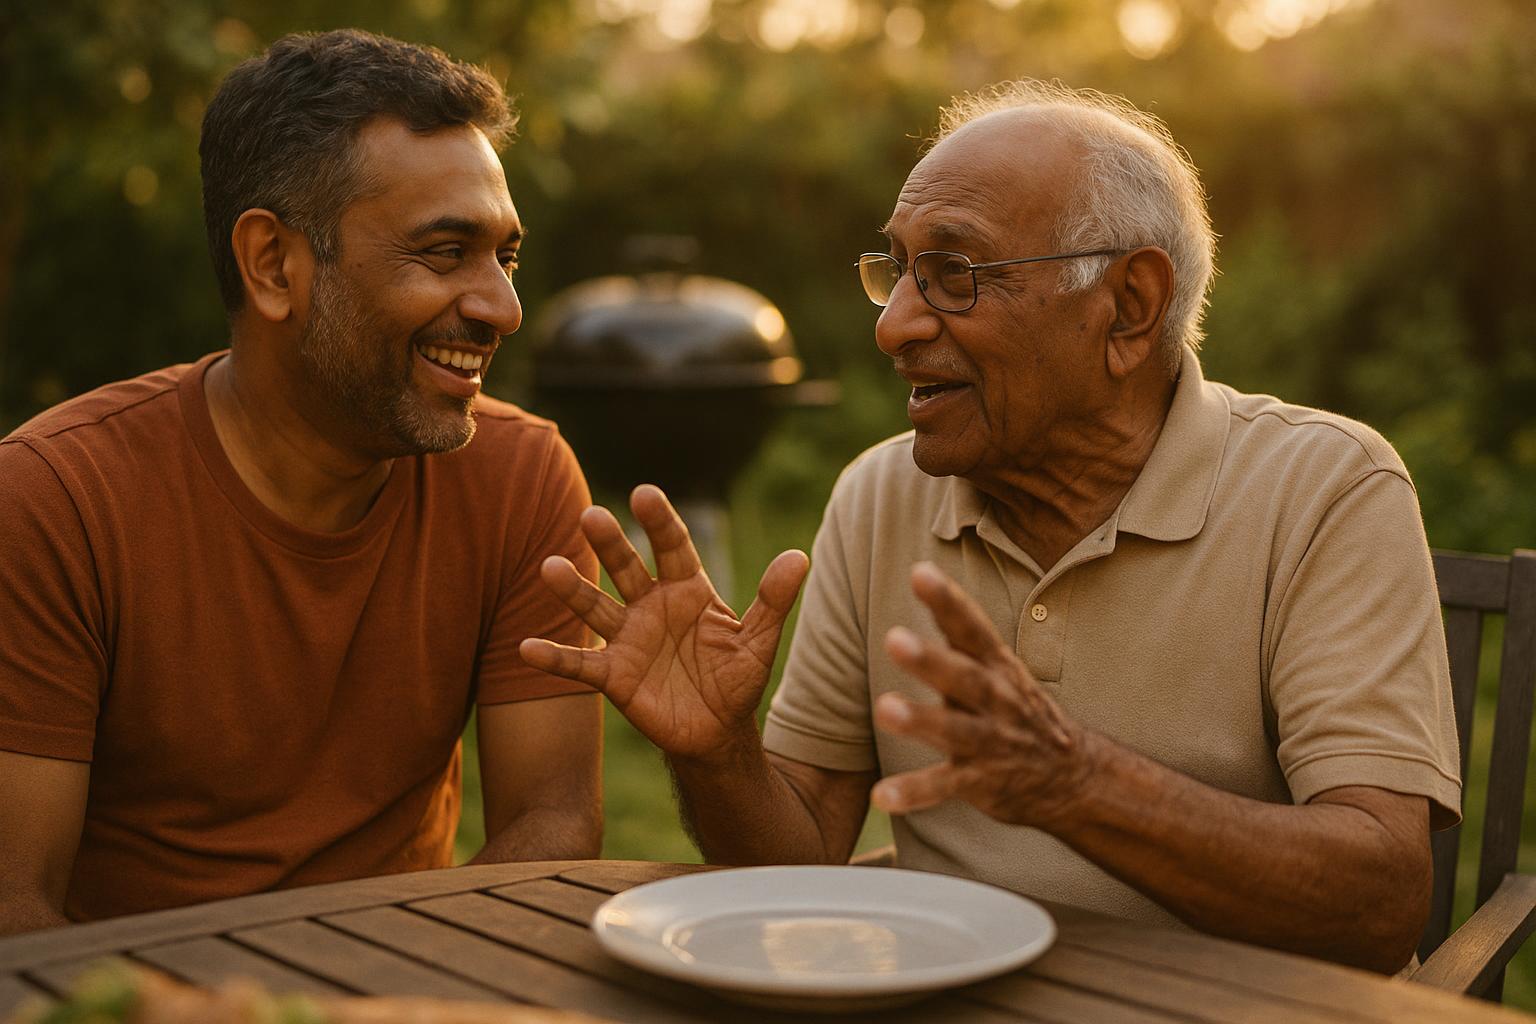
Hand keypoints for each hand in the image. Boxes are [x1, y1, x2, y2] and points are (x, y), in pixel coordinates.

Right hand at [519, 484, 809, 762]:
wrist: (717, 732)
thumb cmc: (737, 679)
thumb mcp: (759, 640)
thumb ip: (773, 600)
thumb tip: (800, 556)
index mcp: (687, 589)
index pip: (672, 546)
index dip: (660, 522)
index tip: (645, 494)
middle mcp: (651, 605)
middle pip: (627, 567)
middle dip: (610, 543)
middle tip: (591, 515)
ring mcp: (627, 638)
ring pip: (595, 606)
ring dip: (573, 589)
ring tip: (550, 567)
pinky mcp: (612, 676)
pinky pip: (579, 664)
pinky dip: (553, 656)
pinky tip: (527, 648)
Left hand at [871, 562, 1096, 826]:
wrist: (1074, 776)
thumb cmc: (1018, 709)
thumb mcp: (996, 666)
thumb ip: (957, 630)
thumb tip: (919, 570)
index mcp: (996, 666)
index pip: (972, 627)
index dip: (947, 600)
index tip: (919, 572)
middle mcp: (996, 699)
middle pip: (964, 676)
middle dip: (930, 660)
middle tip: (894, 639)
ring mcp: (991, 741)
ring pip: (955, 730)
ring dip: (921, 720)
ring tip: (885, 709)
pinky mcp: (982, 781)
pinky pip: (945, 787)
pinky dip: (915, 792)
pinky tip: (883, 796)